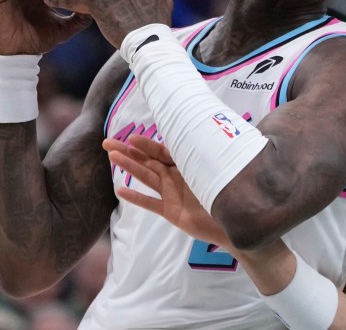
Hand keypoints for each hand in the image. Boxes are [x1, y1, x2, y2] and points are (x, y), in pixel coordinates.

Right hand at [103, 135, 231, 248]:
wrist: (235, 221)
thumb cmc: (231, 191)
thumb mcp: (218, 168)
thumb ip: (209, 153)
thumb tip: (211, 127)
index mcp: (189, 163)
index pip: (163, 151)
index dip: (147, 145)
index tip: (130, 138)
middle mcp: (178, 176)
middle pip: (149, 161)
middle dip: (129, 151)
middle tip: (107, 142)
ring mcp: (172, 193)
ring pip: (147, 177)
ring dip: (130, 167)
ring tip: (112, 157)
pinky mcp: (171, 211)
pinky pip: (151, 203)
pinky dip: (136, 197)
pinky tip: (120, 190)